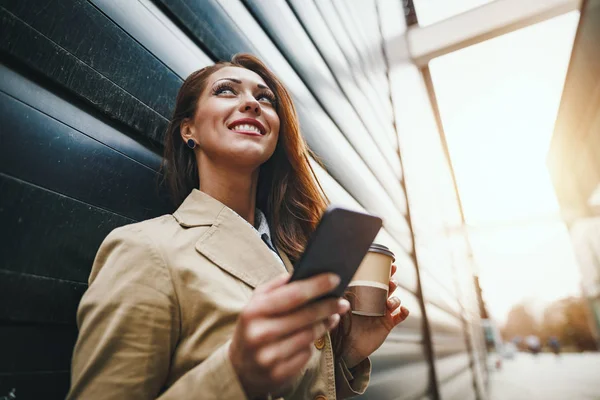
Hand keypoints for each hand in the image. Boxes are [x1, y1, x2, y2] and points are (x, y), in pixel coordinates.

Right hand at [229, 273, 350, 398]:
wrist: (239, 369)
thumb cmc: (253, 327)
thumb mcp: (256, 303)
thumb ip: (277, 286)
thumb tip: (304, 273)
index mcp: (254, 311)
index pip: (293, 295)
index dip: (317, 285)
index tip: (335, 278)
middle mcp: (260, 334)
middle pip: (306, 316)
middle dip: (328, 306)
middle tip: (342, 302)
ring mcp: (269, 357)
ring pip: (309, 336)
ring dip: (325, 324)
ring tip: (333, 316)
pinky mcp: (279, 374)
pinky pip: (306, 354)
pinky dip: (312, 344)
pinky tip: (315, 336)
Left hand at [341, 264, 409, 367]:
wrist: (346, 346)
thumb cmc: (341, 325)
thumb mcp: (341, 306)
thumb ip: (342, 293)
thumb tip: (340, 278)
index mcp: (365, 294)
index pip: (376, 279)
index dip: (384, 271)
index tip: (390, 264)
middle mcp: (375, 301)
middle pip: (388, 288)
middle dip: (392, 282)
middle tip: (391, 281)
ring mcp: (383, 312)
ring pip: (395, 301)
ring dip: (395, 299)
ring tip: (390, 303)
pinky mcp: (388, 324)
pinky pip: (400, 316)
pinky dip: (404, 312)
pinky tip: (404, 310)